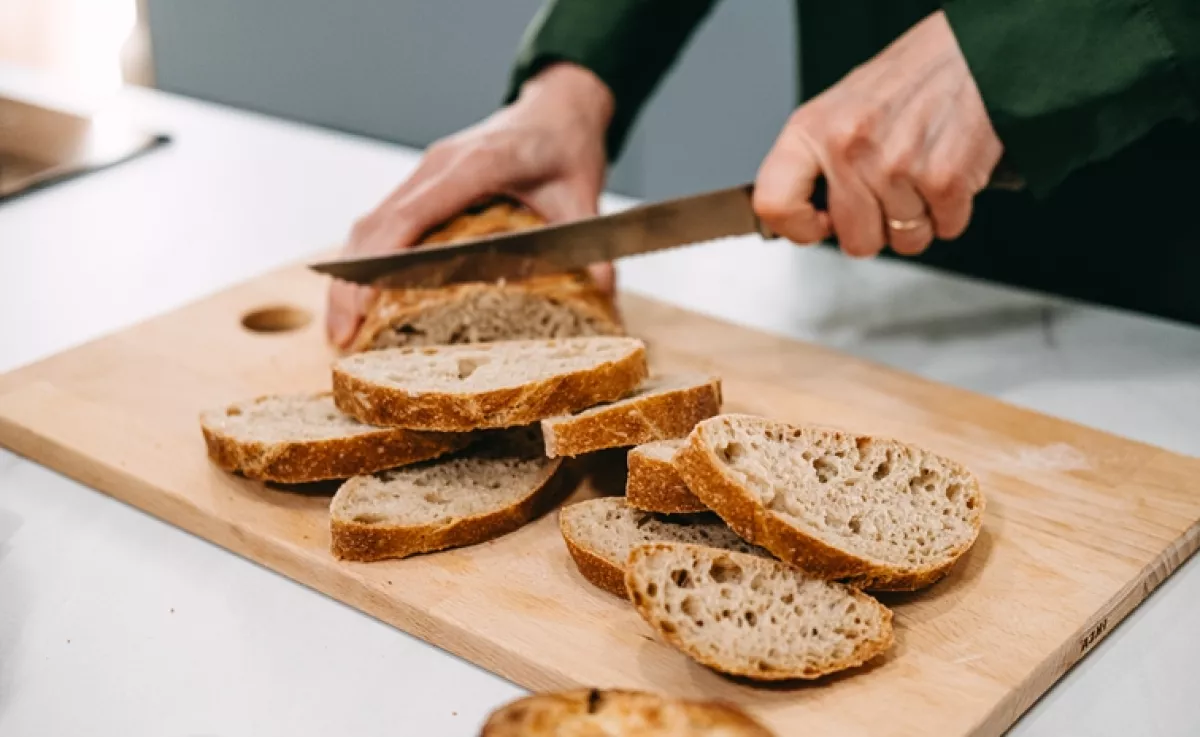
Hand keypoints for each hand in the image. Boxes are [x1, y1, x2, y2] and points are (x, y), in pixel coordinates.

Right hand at [326, 62, 614, 347]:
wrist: (556, 108)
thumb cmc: (565, 147)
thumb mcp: (583, 194)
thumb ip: (590, 243)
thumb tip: (603, 290)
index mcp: (474, 165)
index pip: (412, 215)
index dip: (381, 260)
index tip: (362, 302)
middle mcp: (438, 167)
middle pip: (376, 224)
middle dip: (351, 281)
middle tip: (341, 337)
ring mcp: (424, 173)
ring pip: (369, 223)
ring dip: (349, 275)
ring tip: (341, 329)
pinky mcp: (421, 184)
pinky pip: (381, 222)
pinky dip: (364, 260)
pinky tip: (360, 299)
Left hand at [753, 10, 1002, 257]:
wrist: (971, 51)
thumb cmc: (907, 79)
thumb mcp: (839, 109)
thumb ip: (816, 161)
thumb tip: (804, 214)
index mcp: (811, 128)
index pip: (774, 204)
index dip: (798, 227)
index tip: (819, 224)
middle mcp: (848, 146)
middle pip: (854, 241)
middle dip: (878, 227)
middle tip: (890, 191)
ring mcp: (896, 165)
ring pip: (904, 240)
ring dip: (918, 217)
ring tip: (922, 172)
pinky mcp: (944, 178)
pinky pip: (945, 229)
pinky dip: (951, 211)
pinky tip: (946, 172)